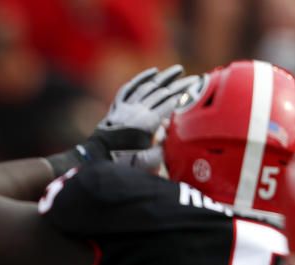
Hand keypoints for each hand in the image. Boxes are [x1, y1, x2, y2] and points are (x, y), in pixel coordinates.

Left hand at [81, 65, 201, 164]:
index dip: (186, 95)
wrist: (95, 162)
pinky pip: (128, 89)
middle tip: (196, 78)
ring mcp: (124, 108)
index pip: (170, 103)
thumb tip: (174, 135)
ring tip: (178, 70)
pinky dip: (140, 79)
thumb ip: (163, 149)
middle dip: (180, 84)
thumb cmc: (122, 164)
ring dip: (163, 77)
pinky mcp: (115, 108)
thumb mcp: (147, 163)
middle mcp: (136, 111)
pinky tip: (152, 72)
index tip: (199, 88)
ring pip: (146, 87)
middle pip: (161, 92)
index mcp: (147, 123)